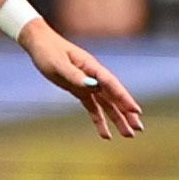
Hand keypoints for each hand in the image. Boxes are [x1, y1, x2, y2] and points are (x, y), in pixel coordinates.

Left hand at [19, 19, 143, 139]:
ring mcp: (88, 83)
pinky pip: (93, 107)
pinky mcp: (79, 90)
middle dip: (126, 112)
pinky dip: (99, 120)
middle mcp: (94, 76)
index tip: (135, 111)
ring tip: (129, 135)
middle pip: (114, 96)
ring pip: (107, 104)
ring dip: (118, 119)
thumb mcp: (59, 64)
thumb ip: (75, 75)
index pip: (111, 85)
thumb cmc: (48, 52)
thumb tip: (93, 85)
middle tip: (138, 128)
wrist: (39, 44)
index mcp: (91, 67)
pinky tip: (106, 135)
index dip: (124, 98)